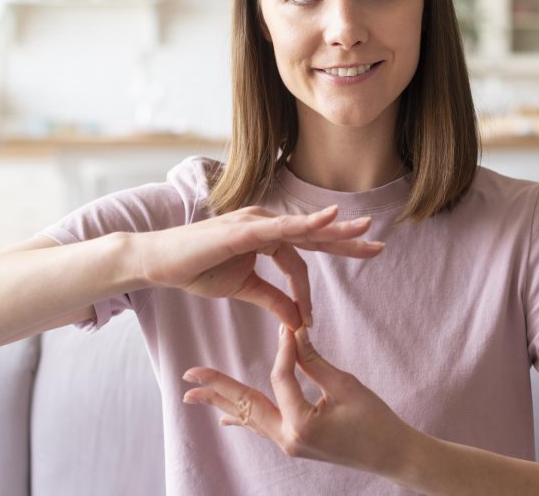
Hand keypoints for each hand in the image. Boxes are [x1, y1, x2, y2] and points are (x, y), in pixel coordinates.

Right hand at [136, 205, 382, 328]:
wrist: (159, 262)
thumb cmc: (196, 269)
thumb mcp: (242, 287)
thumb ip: (272, 297)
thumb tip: (296, 317)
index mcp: (266, 238)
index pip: (302, 256)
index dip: (309, 289)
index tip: (310, 320)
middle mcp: (265, 225)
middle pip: (314, 234)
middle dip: (347, 240)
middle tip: (378, 244)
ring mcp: (255, 223)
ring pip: (304, 228)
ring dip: (336, 230)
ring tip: (364, 229)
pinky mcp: (245, 229)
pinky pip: (282, 227)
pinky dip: (306, 223)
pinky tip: (330, 219)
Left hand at [182, 324, 415, 476]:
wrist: (393, 454)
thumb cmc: (376, 421)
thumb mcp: (346, 386)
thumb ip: (313, 361)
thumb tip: (291, 333)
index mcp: (301, 424)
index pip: (281, 378)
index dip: (285, 348)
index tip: (289, 324)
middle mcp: (288, 439)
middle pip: (245, 406)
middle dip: (216, 389)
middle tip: (188, 376)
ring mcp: (289, 445)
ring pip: (249, 419)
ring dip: (222, 403)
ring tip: (192, 395)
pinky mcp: (295, 444)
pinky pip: (262, 428)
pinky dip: (242, 418)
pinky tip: (224, 418)